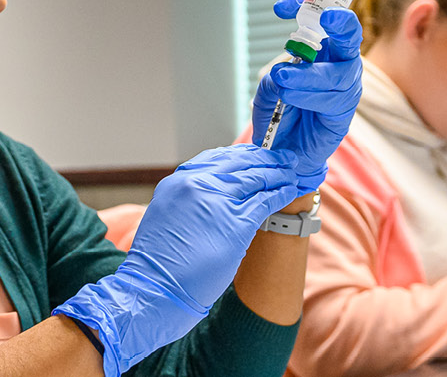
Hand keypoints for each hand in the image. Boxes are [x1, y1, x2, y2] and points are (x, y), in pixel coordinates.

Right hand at [53, 145, 298, 375]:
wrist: (154, 290)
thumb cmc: (160, 262)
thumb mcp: (167, 216)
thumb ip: (190, 199)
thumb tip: (215, 195)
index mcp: (178, 181)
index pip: (218, 158)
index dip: (244, 156)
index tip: (258, 156)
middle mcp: (196, 184)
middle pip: (240, 162)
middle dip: (266, 159)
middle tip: (284, 159)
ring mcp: (216, 202)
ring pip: (257, 177)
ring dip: (279, 173)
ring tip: (293, 172)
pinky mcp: (235, 224)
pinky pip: (266, 200)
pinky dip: (282, 192)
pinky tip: (292, 189)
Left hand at [251, 0, 362, 193]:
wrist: (284, 151)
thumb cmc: (281, 113)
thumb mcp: (271, 87)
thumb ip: (277, 76)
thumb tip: (285, 72)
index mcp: (324, 50)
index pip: (323, 20)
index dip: (306, 7)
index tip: (280, 8)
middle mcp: (340, 64)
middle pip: (350, 36)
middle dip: (341, 23)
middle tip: (323, 18)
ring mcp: (346, 87)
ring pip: (338, 73)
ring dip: (307, 74)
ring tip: (282, 81)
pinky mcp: (345, 112)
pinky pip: (334, 99)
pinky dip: (310, 97)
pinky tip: (291, 99)